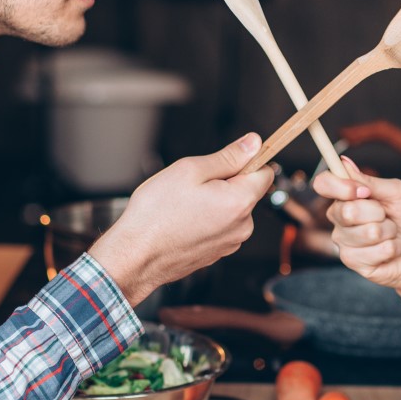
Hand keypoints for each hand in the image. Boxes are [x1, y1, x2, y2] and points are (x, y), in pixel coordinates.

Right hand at [90, 133, 272, 304]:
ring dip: (214, 202)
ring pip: (231, 210)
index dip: (248, 160)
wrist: (135, 256)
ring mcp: (230, 243)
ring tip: (183, 206)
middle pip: (246, 191)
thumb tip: (253, 143)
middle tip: (193, 185)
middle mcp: (242, 226)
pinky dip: (205, 220)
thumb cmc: (156, 214)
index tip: (228, 159)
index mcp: (240, 202)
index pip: (265, 172)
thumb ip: (228, 156)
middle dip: (225, 182)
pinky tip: (182, 221)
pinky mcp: (217, 253)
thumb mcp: (190, 170)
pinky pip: (219, 227)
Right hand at [310, 160, 400, 343]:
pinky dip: (393, 248)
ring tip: (391, 235)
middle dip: (378, 213)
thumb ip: (372, 182)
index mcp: (345, 198)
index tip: (364, 192)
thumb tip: (345, 163)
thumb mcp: (396, 193)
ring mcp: (343, 242)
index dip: (340, 186)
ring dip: (390, 232)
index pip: (324, 184)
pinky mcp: (352, 261)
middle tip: (386, 217)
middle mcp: (339, 219)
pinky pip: (377, 250)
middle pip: (347, 210)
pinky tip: (391, 251)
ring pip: (368, 232)